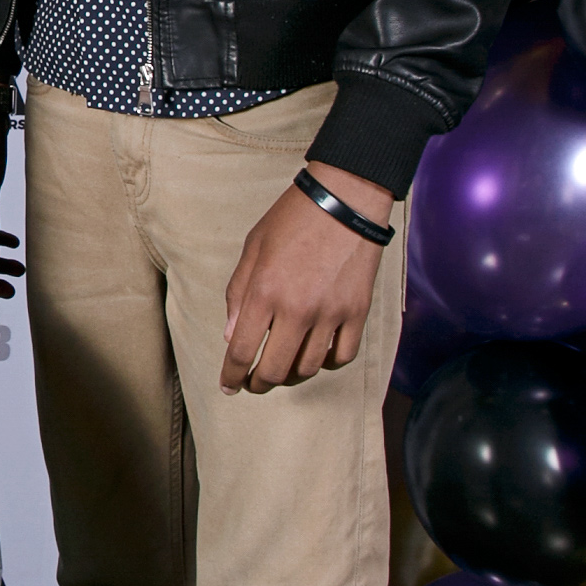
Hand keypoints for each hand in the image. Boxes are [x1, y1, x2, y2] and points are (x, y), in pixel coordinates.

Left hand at [220, 167, 392, 391]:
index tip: (228, 386)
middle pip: (275, 370)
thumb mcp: (253, 248)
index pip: (242, 350)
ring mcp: (331, 313)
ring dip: (291, 375)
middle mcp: (297, 309)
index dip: (231, 375)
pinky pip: (342, 356)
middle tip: (253, 382)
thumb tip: (231, 335)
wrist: (344, 199)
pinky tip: (316, 355)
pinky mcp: (357, 312)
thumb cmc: (292, 219)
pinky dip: (327, 363)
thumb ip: (238, 293)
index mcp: (265, 291)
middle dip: (258, 383)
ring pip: (309, 368)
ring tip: (283, 368)